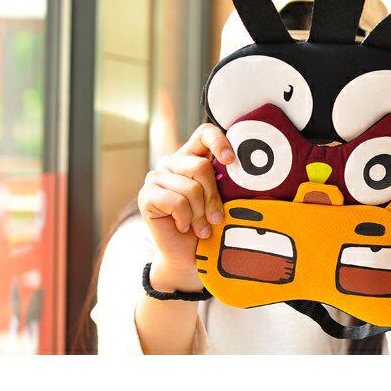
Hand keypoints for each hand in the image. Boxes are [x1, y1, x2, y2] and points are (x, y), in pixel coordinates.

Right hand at [137, 123, 233, 290]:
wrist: (186, 256)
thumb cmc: (208, 225)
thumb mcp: (222, 200)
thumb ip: (226, 182)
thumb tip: (245, 172)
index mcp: (192, 157)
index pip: (204, 134)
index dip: (219, 142)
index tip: (230, 161)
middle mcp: (171, 162)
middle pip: (201, 167)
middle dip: (214, 197)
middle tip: (216, 219)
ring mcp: (156, 178)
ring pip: (191, 188)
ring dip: (200, 214)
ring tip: (200, 227)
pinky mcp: (146, 196)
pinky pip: (176, 202)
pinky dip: (186, 220)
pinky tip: (183, 227)